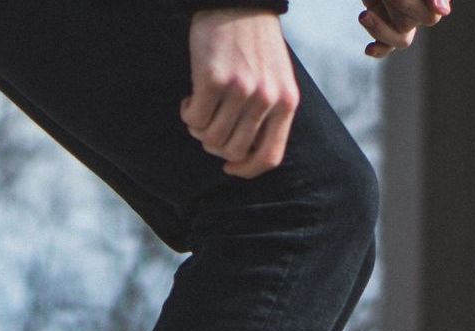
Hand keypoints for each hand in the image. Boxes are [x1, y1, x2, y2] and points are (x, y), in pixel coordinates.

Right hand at [182, 10, 299, 178]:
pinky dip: (188, 113)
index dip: (246, 170)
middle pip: (233, 151)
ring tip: (199, 107)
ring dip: (198, 128)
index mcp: (286, 103)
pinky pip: (194, 118)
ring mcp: (241, 90)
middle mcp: (267, 100)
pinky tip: (190, 96)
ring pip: (210, 138)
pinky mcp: (214, 80)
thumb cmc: (255, 44)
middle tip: (208, 125)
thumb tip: (246, 153)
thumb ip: (270, 113)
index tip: (230, 167)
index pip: (269, 157)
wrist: (239, 3)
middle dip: (215, 145)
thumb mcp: (277, 80)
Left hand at [359, 0, 450, 58]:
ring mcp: (404, 19)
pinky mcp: (385, 24)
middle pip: (418, 22)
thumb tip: (443, 11)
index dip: (415, 4)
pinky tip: (369, 49)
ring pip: (402, 40)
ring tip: (364, 15)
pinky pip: (387, 46)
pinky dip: (379, 49)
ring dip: (382, 29)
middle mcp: (422, 9)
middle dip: (399, 5)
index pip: (432, 12)